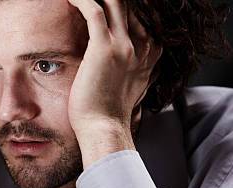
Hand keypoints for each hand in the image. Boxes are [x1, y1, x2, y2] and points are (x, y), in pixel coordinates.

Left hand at [66, 0, 161, 166]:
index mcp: (151, 53)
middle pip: (129, 4)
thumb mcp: (129, 84)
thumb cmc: (109, 111)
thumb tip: (121, 58)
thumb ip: (132, 66)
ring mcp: (125, 46)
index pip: (141, 15)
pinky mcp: (104, 48)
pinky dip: (81, 0)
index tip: (103, 3)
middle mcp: (143, 45)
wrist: (104, 130)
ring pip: (114, 1)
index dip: (122, 4)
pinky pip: (94, 10)